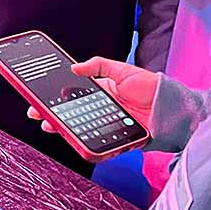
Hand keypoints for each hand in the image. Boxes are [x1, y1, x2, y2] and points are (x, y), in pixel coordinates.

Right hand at [26, 57, 157, 132]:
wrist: (173, 110)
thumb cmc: (152, 88)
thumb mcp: (123, 70)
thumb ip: (99, 65)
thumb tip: (75, 67)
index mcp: (102, 91)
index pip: (73, 94)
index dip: (56, 96)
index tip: (39, 95)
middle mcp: (102, 109)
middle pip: (71, 113)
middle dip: (52, 113)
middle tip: (36, 113)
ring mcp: (107, 125)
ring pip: (79, 128)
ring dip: (62, 128)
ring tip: (49, 125)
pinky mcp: (114, 139)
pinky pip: (96, 143)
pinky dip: (83, 144)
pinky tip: (72, 140)